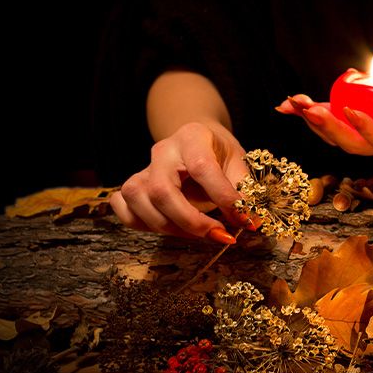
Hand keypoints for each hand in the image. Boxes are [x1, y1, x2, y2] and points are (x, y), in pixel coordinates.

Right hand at [109, 121, 252, 241]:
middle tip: (220, 235)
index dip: (223, 198)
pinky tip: (170, 228)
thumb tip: (250, 221)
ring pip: (138, 199)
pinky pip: (122, 207)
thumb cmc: (220, 154)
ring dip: (169, 227)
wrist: (197, 142)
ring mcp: (144, 168)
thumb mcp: (239, 163)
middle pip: (162, 190)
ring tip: (199, 233)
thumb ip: (244, 190)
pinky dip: (142, 224)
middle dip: (191, 222)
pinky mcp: (133, 185)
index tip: (244, 220)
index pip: (202, 168)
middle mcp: (163, 150)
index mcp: (192, 137)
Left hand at [275, 50, 372, 156]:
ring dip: (311, 120)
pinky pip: (326, 117)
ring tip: (293, 103)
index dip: (366, 130)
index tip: (352, 109)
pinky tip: (285, 105)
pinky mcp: (350, 115)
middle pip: (351, 143)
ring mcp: (362, 130)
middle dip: (328, 127)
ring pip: (333, 134)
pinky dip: (305, 112)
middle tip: (310, 109)